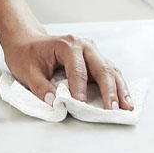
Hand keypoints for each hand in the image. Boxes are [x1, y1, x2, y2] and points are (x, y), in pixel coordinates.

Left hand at [2, 32, 133, 110]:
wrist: (26, 42)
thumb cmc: (26, 55)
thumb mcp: (27, 71)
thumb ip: (40, 87)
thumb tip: (54, 103)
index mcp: (68, 45)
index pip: (78, 71)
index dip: (80, 90)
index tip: (81, 105)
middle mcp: (85, 46)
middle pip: (102, 69)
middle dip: (109, 91)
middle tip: (113, 110)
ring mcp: (92, 52)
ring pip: (111, 71)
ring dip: (120, 90)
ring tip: (127, 108)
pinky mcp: (95, 60)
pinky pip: (110, 73)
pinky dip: (118, 87)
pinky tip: (125, 100)